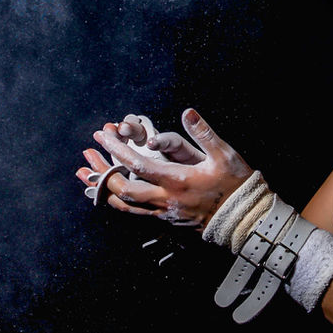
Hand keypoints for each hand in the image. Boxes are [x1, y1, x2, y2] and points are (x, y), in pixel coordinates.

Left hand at [76, 109, 252, 228]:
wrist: (245, 219)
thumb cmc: (235, 185)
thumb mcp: (224, 155)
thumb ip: (204, 133)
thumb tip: (188, 112)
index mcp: (176, 180)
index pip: (137, 164)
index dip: (116, 149)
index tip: (102, 135)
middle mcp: (166, 199)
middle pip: (122, 189)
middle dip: (101, 171)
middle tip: (87, 155)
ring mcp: (165, 212)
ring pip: (126, 205)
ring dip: (104, 190)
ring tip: (87, 178)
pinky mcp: (168, 220)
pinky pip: (136, 213)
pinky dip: (119, 202)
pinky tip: (111, 195)